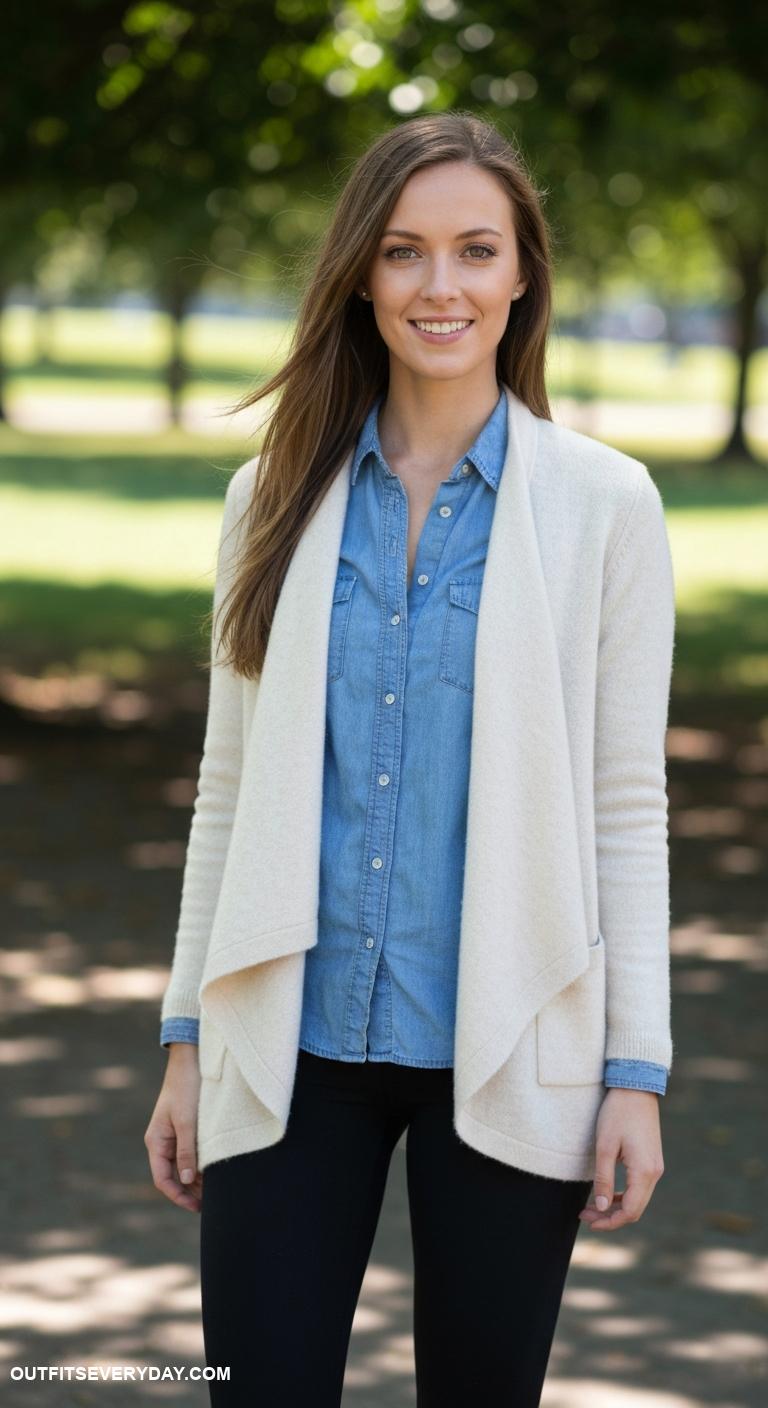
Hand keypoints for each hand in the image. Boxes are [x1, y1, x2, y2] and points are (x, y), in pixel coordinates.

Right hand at [144, 1044, 202, 1212]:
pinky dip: (202, 1163)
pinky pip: (191, 1153)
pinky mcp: (186, 1129)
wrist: (191, 1060)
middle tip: (213, 1202)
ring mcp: (174, 1136)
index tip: (197, 1207)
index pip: (162, 1179)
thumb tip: (185, 1180)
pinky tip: (217, 1169)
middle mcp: (163, 1142)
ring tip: (218, 1189)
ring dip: (198, 1178)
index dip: (178, 1196)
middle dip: (191, 1190)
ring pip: (184, 1166)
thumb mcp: (186, 1121)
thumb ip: (186, 1150)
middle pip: (174, 1176)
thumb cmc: (185, 1088)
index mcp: (156, 1142)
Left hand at [578, 1087, 664, 1231]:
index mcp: (644, 1171)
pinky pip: (639, 1187)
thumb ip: (603, 1178)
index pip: (630, 1211)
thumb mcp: (605, 1146)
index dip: (609, 1222)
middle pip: (634, 1208)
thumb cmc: (618, 1113)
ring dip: (615, 1206)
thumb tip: (600, 1206)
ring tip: (591, 1206)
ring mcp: (655, 1166)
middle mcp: (655, 1173)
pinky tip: (606, 1193)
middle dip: (610, 1216)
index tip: (589, 1221)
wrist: (636, 1088)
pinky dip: (623, 1194)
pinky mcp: (651, 1160)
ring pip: (637, 1199)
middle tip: (585, 1214)